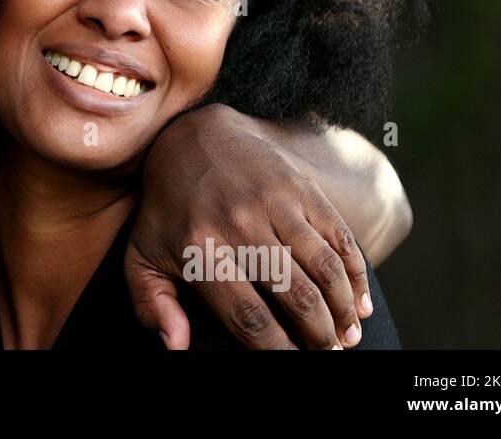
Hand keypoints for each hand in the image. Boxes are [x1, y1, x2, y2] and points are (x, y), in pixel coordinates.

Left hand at [124, 104, 373, 348]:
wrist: (193, 137)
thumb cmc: (167, 209)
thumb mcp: (141, 255)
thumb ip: (151, 305)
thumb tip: (175, 347)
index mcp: (201, 249)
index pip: (248, 316)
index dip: (276, 350)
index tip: (292, 364)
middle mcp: (240, 225)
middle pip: (295, 297)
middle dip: (318, 337)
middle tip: (325, 354)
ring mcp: (275, 203)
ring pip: (324, 269)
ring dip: (343, 311)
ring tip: (346, 337)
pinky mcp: (301, 188)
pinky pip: (340, 237)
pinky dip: (356, 275)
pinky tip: (359, 303)